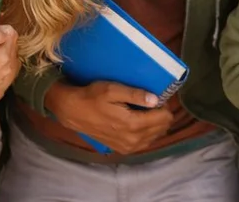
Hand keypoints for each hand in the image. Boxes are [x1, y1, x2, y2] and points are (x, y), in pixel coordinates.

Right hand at [45, 80, 174, 154]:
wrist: (73, 112)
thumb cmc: (92, 97)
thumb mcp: (112, 89)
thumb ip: (135, 94)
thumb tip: (155, 99)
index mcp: (132, 124)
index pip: (163, 118)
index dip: (164, 105)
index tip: (158, 96)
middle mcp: (133, 140)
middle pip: (162, 128)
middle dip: (161, 114)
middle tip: (152, 101)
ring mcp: (128, 147)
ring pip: (155, 136)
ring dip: (155, 123)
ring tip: (145, 110)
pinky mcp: (123, 149)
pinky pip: (145, 142)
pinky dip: (147, 132)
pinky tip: (140, 121)